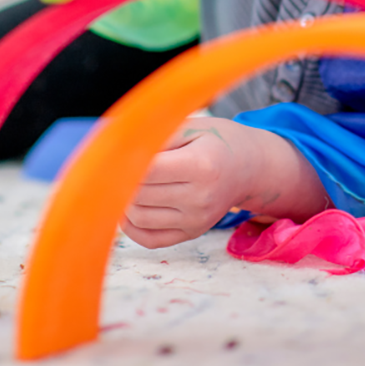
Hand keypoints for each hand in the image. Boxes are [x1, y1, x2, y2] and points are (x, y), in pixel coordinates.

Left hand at [121, 119, 328, 248]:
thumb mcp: (192, 126)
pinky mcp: (192, 233)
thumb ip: (157, 136)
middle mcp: (200, 198)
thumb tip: (116, 150)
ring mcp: (196, 220)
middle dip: (121, 180)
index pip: (147, 170)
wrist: (250, 167)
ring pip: (139, 217)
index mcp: (201, 166)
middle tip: (115, 167)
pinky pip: (150, 239)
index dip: (124, 162)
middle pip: (139, 194)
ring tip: (122, 184)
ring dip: (122, 202)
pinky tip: (127, 209)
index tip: (114, 153)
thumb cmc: (217, 141)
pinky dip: (131, 227)